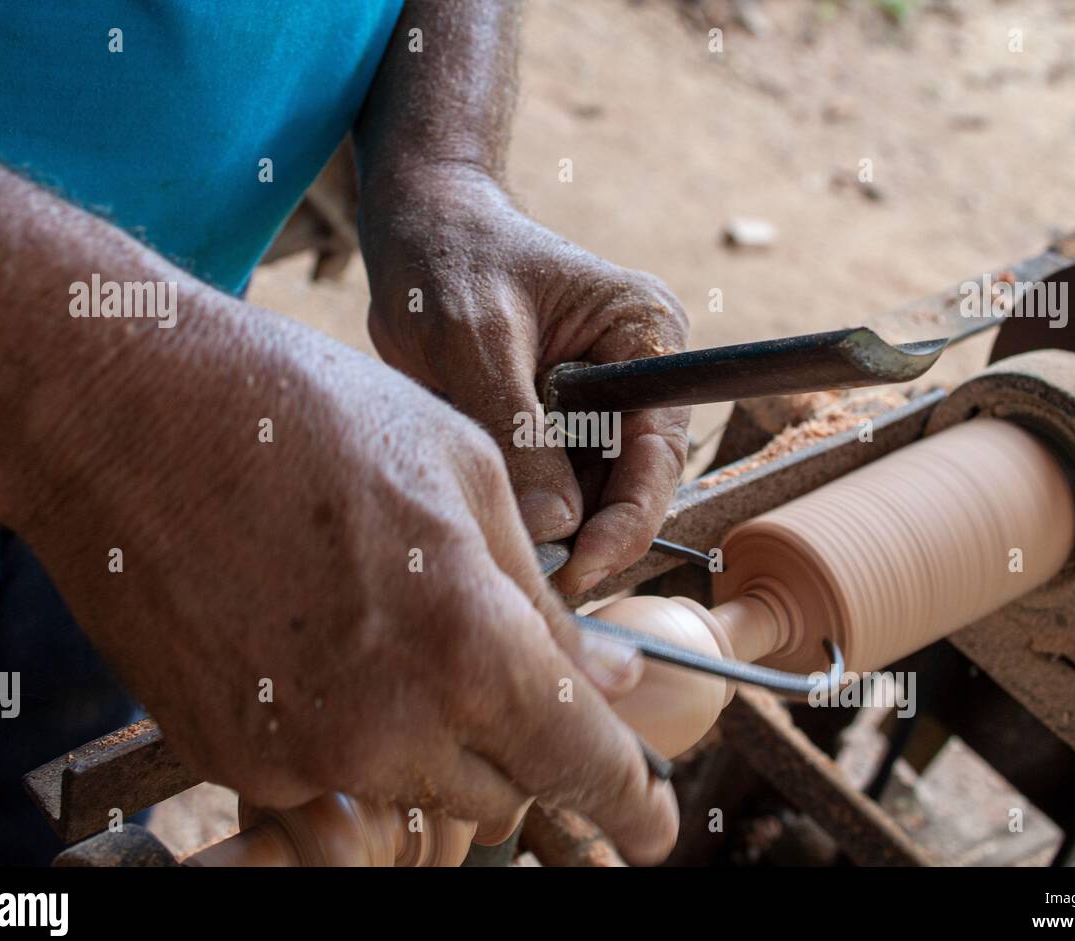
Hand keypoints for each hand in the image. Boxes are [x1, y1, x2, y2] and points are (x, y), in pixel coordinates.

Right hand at [14, 300, 676, 862]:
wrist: (129, 416)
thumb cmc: (308, 417)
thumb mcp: (466, 476)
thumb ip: (543, 597)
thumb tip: (603, 676)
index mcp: (468, 646)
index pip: (577, 762)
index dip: (626, 801)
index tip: (652, 826)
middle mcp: (389, 728)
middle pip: (504, 788)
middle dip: (524, 742)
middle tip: (497, 667)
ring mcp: (303, 757)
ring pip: (420, 788)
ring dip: (435, 736)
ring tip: (387, 626)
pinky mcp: (234, 763)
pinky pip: (333, 779)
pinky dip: (351, 729)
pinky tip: (316, 638)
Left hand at [359, 166, 691, 594]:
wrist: (417, 225)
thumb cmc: (450, 258)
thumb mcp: (475, 340)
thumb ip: (517, 431)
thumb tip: (555, 529)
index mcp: (646, 335)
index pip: (657, 451)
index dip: (627, 521)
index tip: (580, 568)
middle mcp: (638, 373)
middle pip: (633, 484)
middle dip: (589, 536)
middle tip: (536, 582)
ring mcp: (601, 399)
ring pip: (594, 494)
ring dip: (557, 528)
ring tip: (506, 549)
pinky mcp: (561, 420)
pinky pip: (556, 483)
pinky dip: (529, 508)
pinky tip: (494, 517)